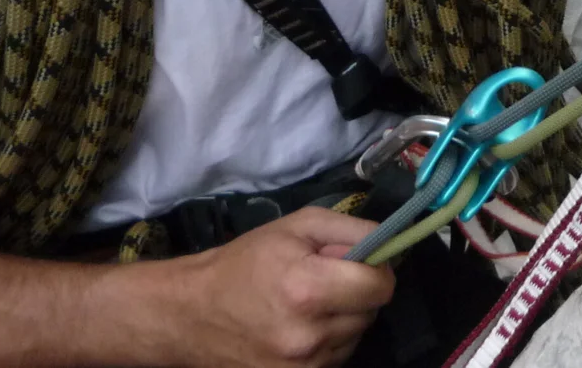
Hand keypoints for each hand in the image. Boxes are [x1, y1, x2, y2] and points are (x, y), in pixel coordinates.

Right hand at [119, 207, 395, 367]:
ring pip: (356, 336)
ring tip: (307, 305)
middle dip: (356, 292)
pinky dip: (328, 342)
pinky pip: (337, 357)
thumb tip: (388, 244)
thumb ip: (350, 230)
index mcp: (307, 289)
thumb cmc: (245, 262)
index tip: (358, 262)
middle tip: (323, 280)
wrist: (192, 313)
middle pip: (371, 312)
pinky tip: (300, 328)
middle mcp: (309, 336)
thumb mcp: (297, 226)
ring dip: (342, 319)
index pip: (380, 286)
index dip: (376, 269)